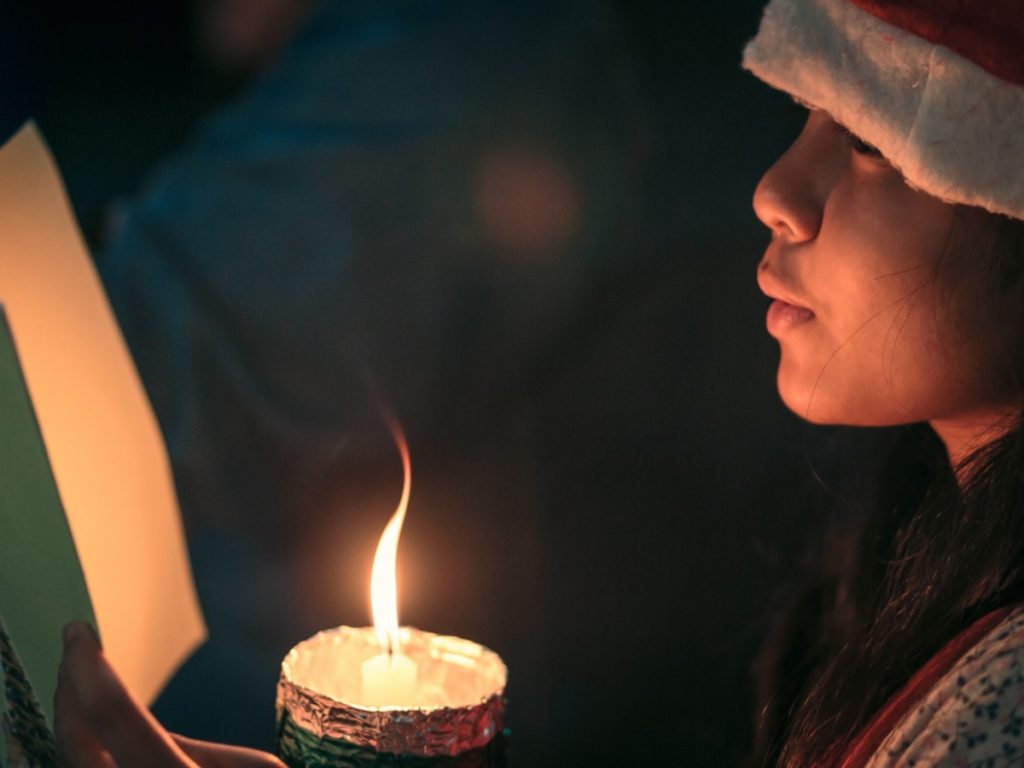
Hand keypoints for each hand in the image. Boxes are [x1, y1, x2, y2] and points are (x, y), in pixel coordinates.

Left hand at [55, 621, 285, 767]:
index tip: (80, 631)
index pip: (118, 716)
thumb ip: (181, 747)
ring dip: (65, 721)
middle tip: (73, 647)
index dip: (91, 668)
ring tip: (73, 680)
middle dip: (67, 688)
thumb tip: (119, 718)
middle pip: (75, 744)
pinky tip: (83, 729)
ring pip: (65, 767)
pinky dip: (76, 751)